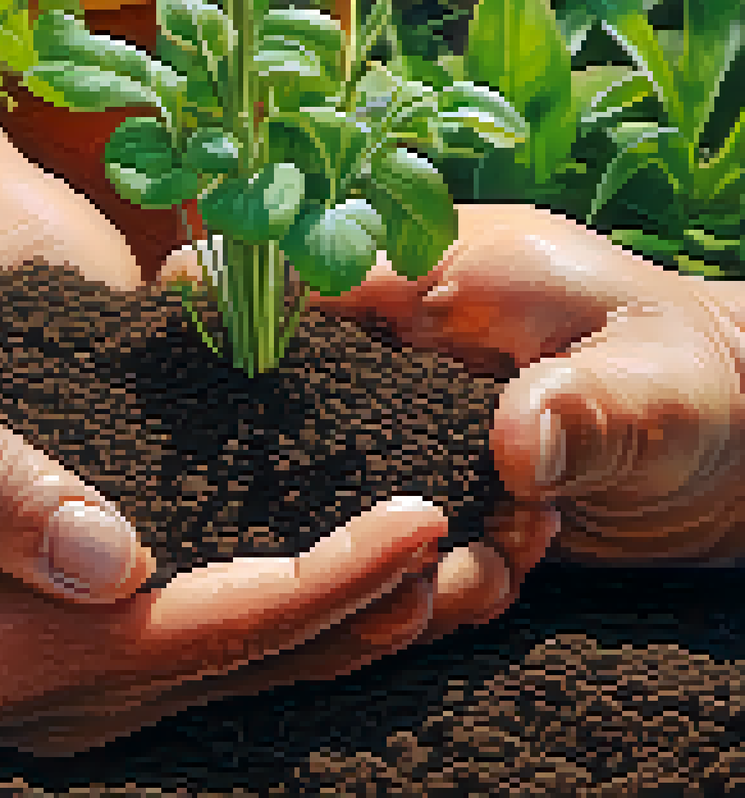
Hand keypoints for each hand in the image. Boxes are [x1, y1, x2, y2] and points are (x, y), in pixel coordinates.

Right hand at [0, 313, 446, 780]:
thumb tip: (125, 550)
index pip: (139, 638)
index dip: (290, 590)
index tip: (413, 530)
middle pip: (155, 685)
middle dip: (314, 629)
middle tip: (456, 568)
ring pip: (125, 698)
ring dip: (262, 651)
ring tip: (397, 604)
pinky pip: (72, 684)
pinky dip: (176, 652)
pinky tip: (240, 621)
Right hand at [168, 203, 744, 641]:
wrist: (735, 455)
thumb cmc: (704, 387)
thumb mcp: (664, 392)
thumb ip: (592, 406)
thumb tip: (514, 443)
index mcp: (428, 272)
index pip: (278, 267)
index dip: (214, 314)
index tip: (192, 389)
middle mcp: (390, 338)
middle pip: (269, 383)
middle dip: (298, 473)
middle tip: (395, 532)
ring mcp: (392, 410)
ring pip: (311, 477)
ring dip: (380, 548)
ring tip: (496, 559)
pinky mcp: (407, 474)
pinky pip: (365, 529)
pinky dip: (416, 575)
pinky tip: (493, 578)